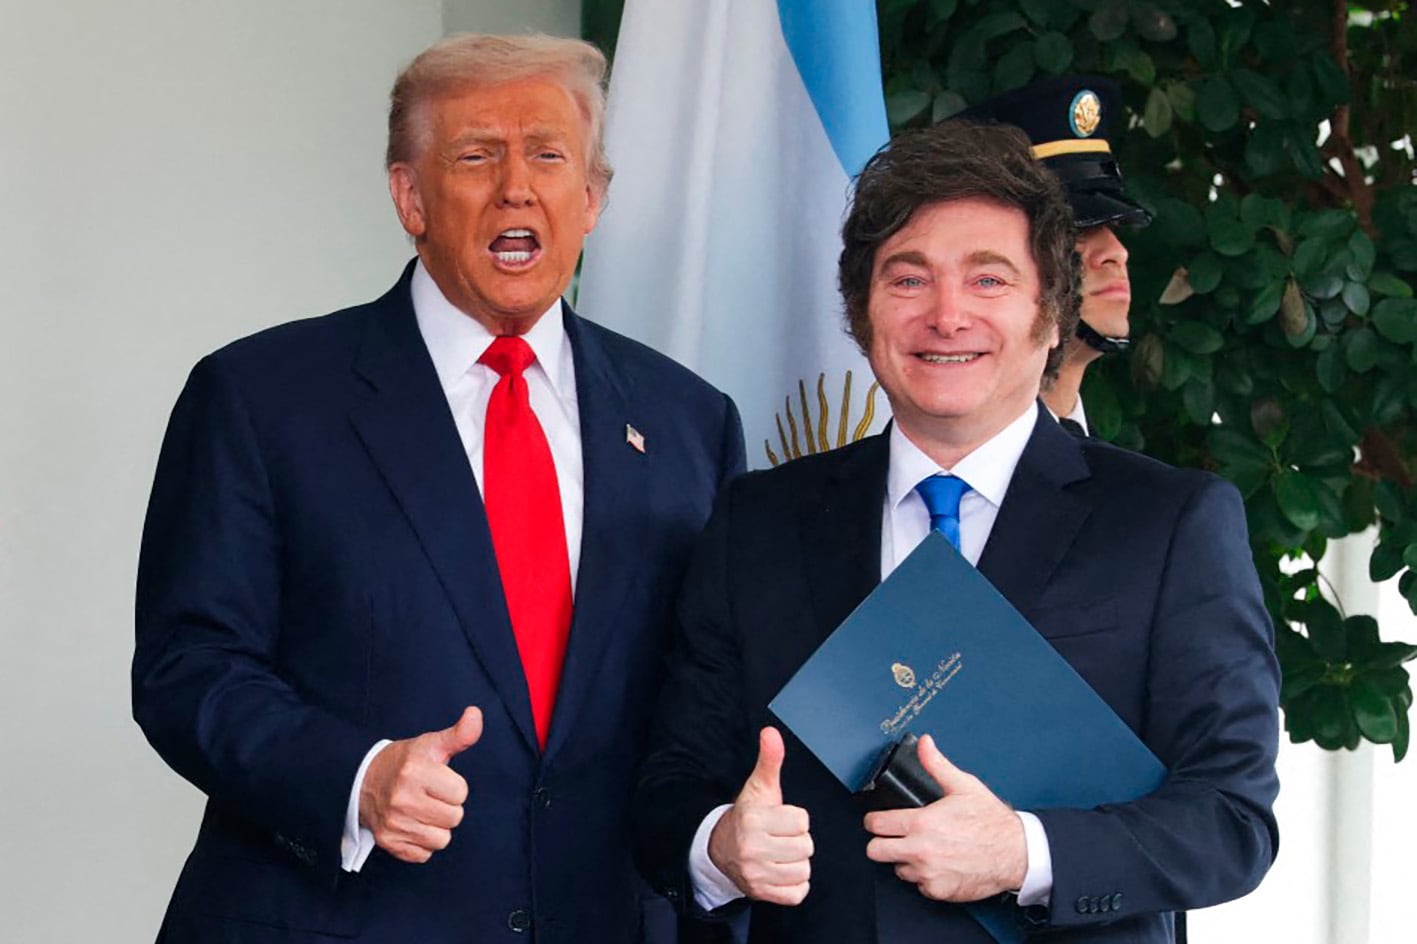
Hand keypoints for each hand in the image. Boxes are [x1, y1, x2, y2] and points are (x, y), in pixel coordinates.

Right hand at [359, 706, 481, 862]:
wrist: (362, 781)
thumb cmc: (404, 762)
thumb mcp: (430, 744)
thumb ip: (459, 734)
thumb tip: (476, 714)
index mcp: (415, 771)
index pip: (461, 793)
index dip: (454, 786)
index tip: (438, 780)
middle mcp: (402, 798)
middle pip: (454, 818)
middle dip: (447, 807)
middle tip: (430, 796)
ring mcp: (394, 823)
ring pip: (442, 839)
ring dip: (436, 827)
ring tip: (422, 810)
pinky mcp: (389, 843)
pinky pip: (424, 854)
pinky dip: (421, 843)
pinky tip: (412, 825)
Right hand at [707, 727, 812, 904]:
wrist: (721, 848)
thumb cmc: (748, 816)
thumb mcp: (759, 787)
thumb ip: (770, 760)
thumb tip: (771, 732)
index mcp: (754, 820)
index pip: (801, 821)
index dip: (795, 819)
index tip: (780, 819)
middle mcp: (752, 848)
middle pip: (806, 846)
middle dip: (797, 840)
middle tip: (780, 837)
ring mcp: (755, 874)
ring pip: (804, 870)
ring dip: (797, 863)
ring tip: (780, 853)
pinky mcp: (761, 893)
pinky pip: (798, 893)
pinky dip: (794, 884)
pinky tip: (780, 871)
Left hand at [863, 734, 1026, 901]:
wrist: (1016, 853)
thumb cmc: (992, 821)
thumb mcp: (963, 786)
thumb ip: (937, 764)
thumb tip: (925, 744)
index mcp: (921, 823)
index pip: (876, 824)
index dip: (875, 820)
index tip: (878, 821)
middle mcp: (920, 850)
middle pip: (875, 851)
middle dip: (881, 842)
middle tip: (892, 837)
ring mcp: (928, 873)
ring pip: (897, 869)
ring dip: (905, 860)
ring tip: (922, 850)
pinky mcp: (939, 891)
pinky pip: (918, 886)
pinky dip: (925, 877)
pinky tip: (938, 864)